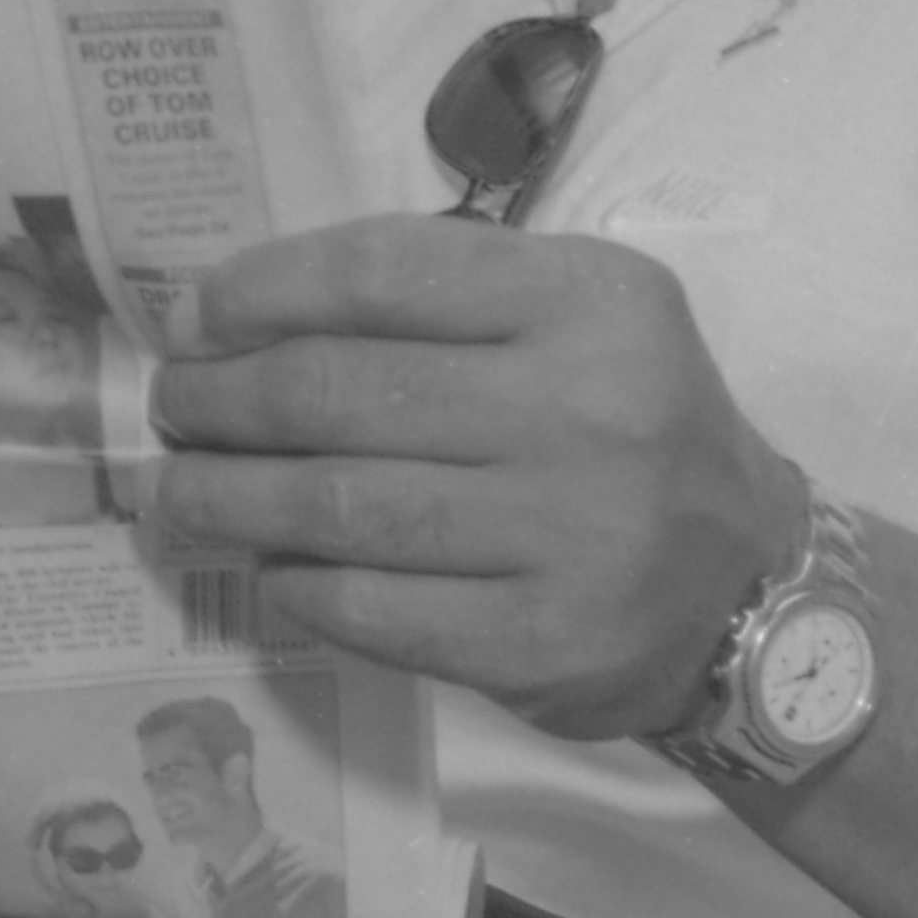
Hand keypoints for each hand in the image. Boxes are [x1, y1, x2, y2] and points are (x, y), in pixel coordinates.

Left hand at [149, 215, 800, 744]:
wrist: (745, 585)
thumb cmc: (628, 427)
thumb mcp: (575, 316)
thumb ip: (437, 296)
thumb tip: (239, 312)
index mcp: (590, 302)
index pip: (383, 274)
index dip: (261, 291)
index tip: (192, 317)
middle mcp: (584, 411)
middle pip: (341, 392)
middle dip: (223, 397)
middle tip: (172, 405)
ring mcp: (563, 536)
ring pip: (338, 505)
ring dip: (227, 494)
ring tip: (176, 487)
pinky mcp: (536, 643)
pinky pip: (370, 607)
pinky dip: (296, 582)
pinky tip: (264, 564)